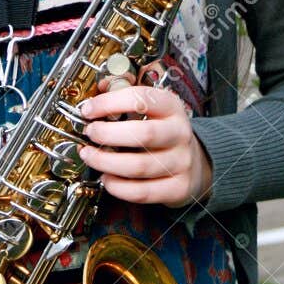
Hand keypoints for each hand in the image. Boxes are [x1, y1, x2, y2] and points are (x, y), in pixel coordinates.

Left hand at [76, 63, 213, 208]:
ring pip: (140, 166)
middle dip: (108, 134)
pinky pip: (143, 192)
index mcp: (171, 107)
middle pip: (144, 134)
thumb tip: (98, 92)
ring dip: (106, 162)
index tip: (88, 110)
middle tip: (90, 133)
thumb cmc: (164, 132)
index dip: (110, 103)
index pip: (141, 99)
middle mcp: (179, 133)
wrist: (195, 162)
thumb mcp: (153, 108)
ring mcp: (181, 162)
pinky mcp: (177, 188)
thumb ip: (125, 97)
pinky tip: (107, 178)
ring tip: (90, 156)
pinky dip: (118, 187)